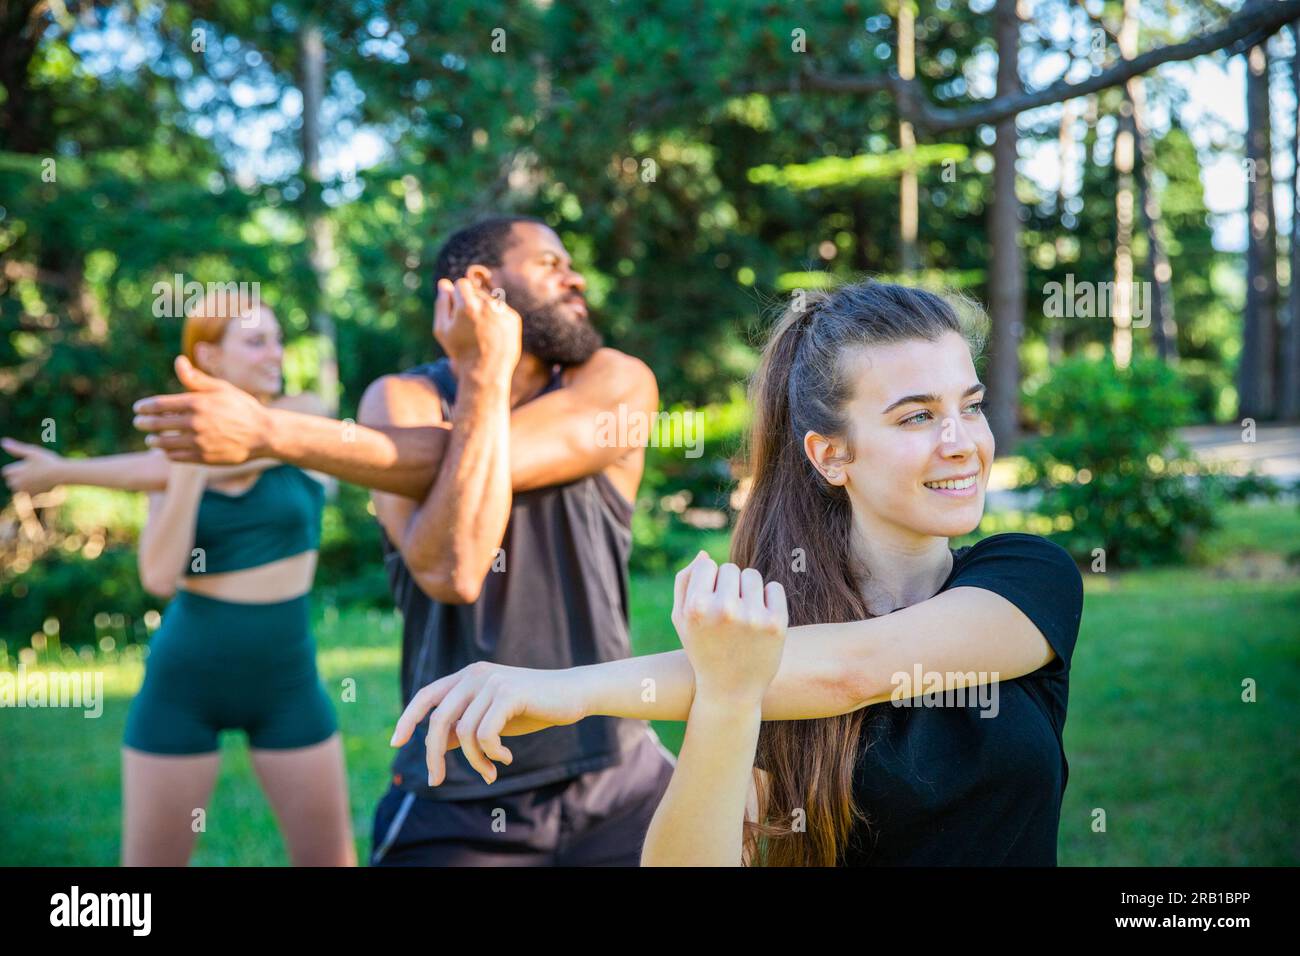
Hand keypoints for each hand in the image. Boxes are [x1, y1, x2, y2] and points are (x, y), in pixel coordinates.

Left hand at [1, 438, 63, 493]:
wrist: (63, 474)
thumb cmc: (47, 461)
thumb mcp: (32, 452)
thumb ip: (16, 449)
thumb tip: (3, 441)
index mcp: (13, 472)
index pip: (7, 471)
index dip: (17, 468)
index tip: (28, 465)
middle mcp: (16, 484)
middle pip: (11, 481)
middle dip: (19, 477)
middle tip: (35, 472)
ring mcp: (24, 492)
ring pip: (19, 488)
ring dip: (25, 485)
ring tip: (39, 478)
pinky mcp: (32, 497)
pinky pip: (27, 495)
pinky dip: (32, 491)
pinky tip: (41, 485)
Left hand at [132, 356, 272, 463]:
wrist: (263, 434)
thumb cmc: (242, 407)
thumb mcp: (221, 388)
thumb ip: (196, 378)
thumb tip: (178, 361)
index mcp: (197, 403)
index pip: (160, 405)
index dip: (145, 407)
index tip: (138, 409)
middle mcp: (195, 423)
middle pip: (158, 424)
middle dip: (144, 423)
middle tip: (138, 422)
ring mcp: (198, 442)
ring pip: (164, 443)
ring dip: (153, 440)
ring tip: (151, 438)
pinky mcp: (203, 458)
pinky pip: (176, 457)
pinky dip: (167, 453)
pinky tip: (166, 450)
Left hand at [389, 661, 588, 786]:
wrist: (572, 694)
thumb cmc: (532, 708)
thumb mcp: (491, 719)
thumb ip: (463, 726)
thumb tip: (433, 745)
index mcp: (467, 677)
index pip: (426, 695)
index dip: (408, 718)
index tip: (396, 742)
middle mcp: (474, 675)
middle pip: (438, 720)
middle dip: (433, 755)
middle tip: (437, 780)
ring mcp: (491, 682)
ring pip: (463, 733)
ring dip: (475, 761)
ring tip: (491, 772)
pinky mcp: (508, 693)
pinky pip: (485, 734)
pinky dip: (491, 753)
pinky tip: (506, 757)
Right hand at [434, 277, 521, 372]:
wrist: (487, 371)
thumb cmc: (460, 351)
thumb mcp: (442, 329)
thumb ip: (442, 303)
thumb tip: (444, 284)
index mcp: (467, 305)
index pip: (461, 284)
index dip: (457, 297)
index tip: (457, 311)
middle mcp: (487, 305)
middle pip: (476, 291)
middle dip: (470, 302)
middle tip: (468, 325)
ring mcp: (503, 311)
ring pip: (489, 300)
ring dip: (483, 310)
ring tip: (481, 332)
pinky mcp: (514, 318)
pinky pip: (501, 310)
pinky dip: (496, 319)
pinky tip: (492, 335)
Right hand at [672, 551, 787, 702]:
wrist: (730, 691)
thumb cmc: (702, 650)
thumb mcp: (682, 620)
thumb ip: (684, 582)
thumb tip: (705, 554)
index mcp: (696, 608)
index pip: (707, 566)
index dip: (708, 583)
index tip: (709, 603)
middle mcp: (723, 610)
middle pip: (730, 569)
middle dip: (729, 586)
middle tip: (727, 613)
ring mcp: (752, 617)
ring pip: (752, 576)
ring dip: (748, 590)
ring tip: (743, 615)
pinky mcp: (776, 624)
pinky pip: (774, 588)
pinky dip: (768, 599)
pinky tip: (759, 620)